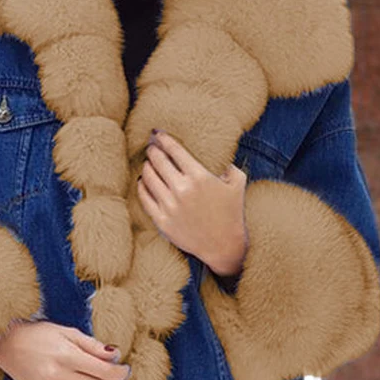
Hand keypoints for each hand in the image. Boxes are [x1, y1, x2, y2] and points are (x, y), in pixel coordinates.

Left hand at [137, 130, 247, 270]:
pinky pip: (145, 198)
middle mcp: (182, 190)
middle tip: (151, 147)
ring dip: (147, 167)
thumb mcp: (237, 183)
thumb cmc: (232, 212)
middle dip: (152, 150)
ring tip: (149, 163)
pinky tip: (143, 181)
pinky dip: (142, 186)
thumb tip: (218, 153)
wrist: (224, 245)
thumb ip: (228, 164)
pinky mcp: (162, 221)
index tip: (157, 133)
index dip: (163, 138)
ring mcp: (170, 206)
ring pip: (148, 177)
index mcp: (199, 177)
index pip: (174, 149)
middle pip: (157, 161)